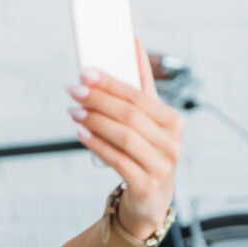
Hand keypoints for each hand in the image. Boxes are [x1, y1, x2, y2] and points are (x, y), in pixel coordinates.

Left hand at [67, 39, 183, 238]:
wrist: (150, 202)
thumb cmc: (146, 154)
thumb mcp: (149, 122)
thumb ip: (143, 86)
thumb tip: (134, 43)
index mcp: (173, 121)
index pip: (139, 96)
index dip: (111, 83)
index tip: (86, 72)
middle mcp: (172, 143)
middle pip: (130, 115)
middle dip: (99, 100)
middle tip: (74, 90)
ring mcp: (161, 165)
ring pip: (123, 136)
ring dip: (94, 121)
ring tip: (73, 111)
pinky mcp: (145, 185)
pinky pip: (116, 160)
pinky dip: (96, 144)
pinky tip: (80, 133)